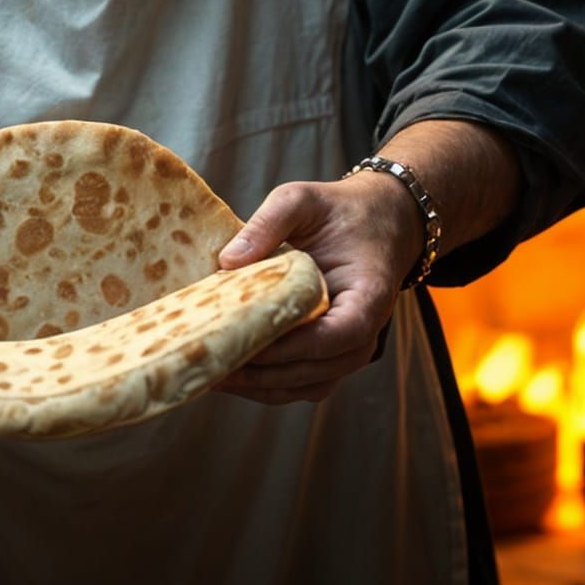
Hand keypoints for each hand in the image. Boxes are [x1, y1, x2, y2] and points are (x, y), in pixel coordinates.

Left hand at [208, 175, 424, 405]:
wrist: (374, 222)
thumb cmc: (339, 210)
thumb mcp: (304, 199)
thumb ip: (268, 222)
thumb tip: (228, 262)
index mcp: (369, 295)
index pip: (336, 335)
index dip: (291, 346)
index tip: (247, 340)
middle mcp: (363, 334)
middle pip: (315, 370)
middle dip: (261, 372)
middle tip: (211, 362)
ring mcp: (346, 350)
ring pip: (303, 385)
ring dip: (258, 386)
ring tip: (210, 373)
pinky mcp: (326, 355)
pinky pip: (298, 383)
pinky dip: (264, 384)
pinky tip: (228, 372)